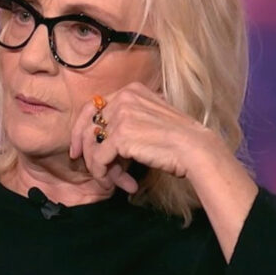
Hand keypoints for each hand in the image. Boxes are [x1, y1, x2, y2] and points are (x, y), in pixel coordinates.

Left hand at [68, 81, 231, 193]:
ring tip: (113, 182)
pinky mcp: (120, 135)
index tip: (78, 148)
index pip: (93, 107)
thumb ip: (127, 120)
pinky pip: (99, 159)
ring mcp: (121, 115)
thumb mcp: (150, 118)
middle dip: (86, 150)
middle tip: (87, 166)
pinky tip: (121, 184)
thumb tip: (102, 138)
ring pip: (92, 145)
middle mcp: (123, 97)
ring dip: (100, 167)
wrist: (196, 149)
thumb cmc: (178, 140)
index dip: (81, 129)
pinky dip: (104, 174)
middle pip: (88, 125)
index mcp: (130, 90)